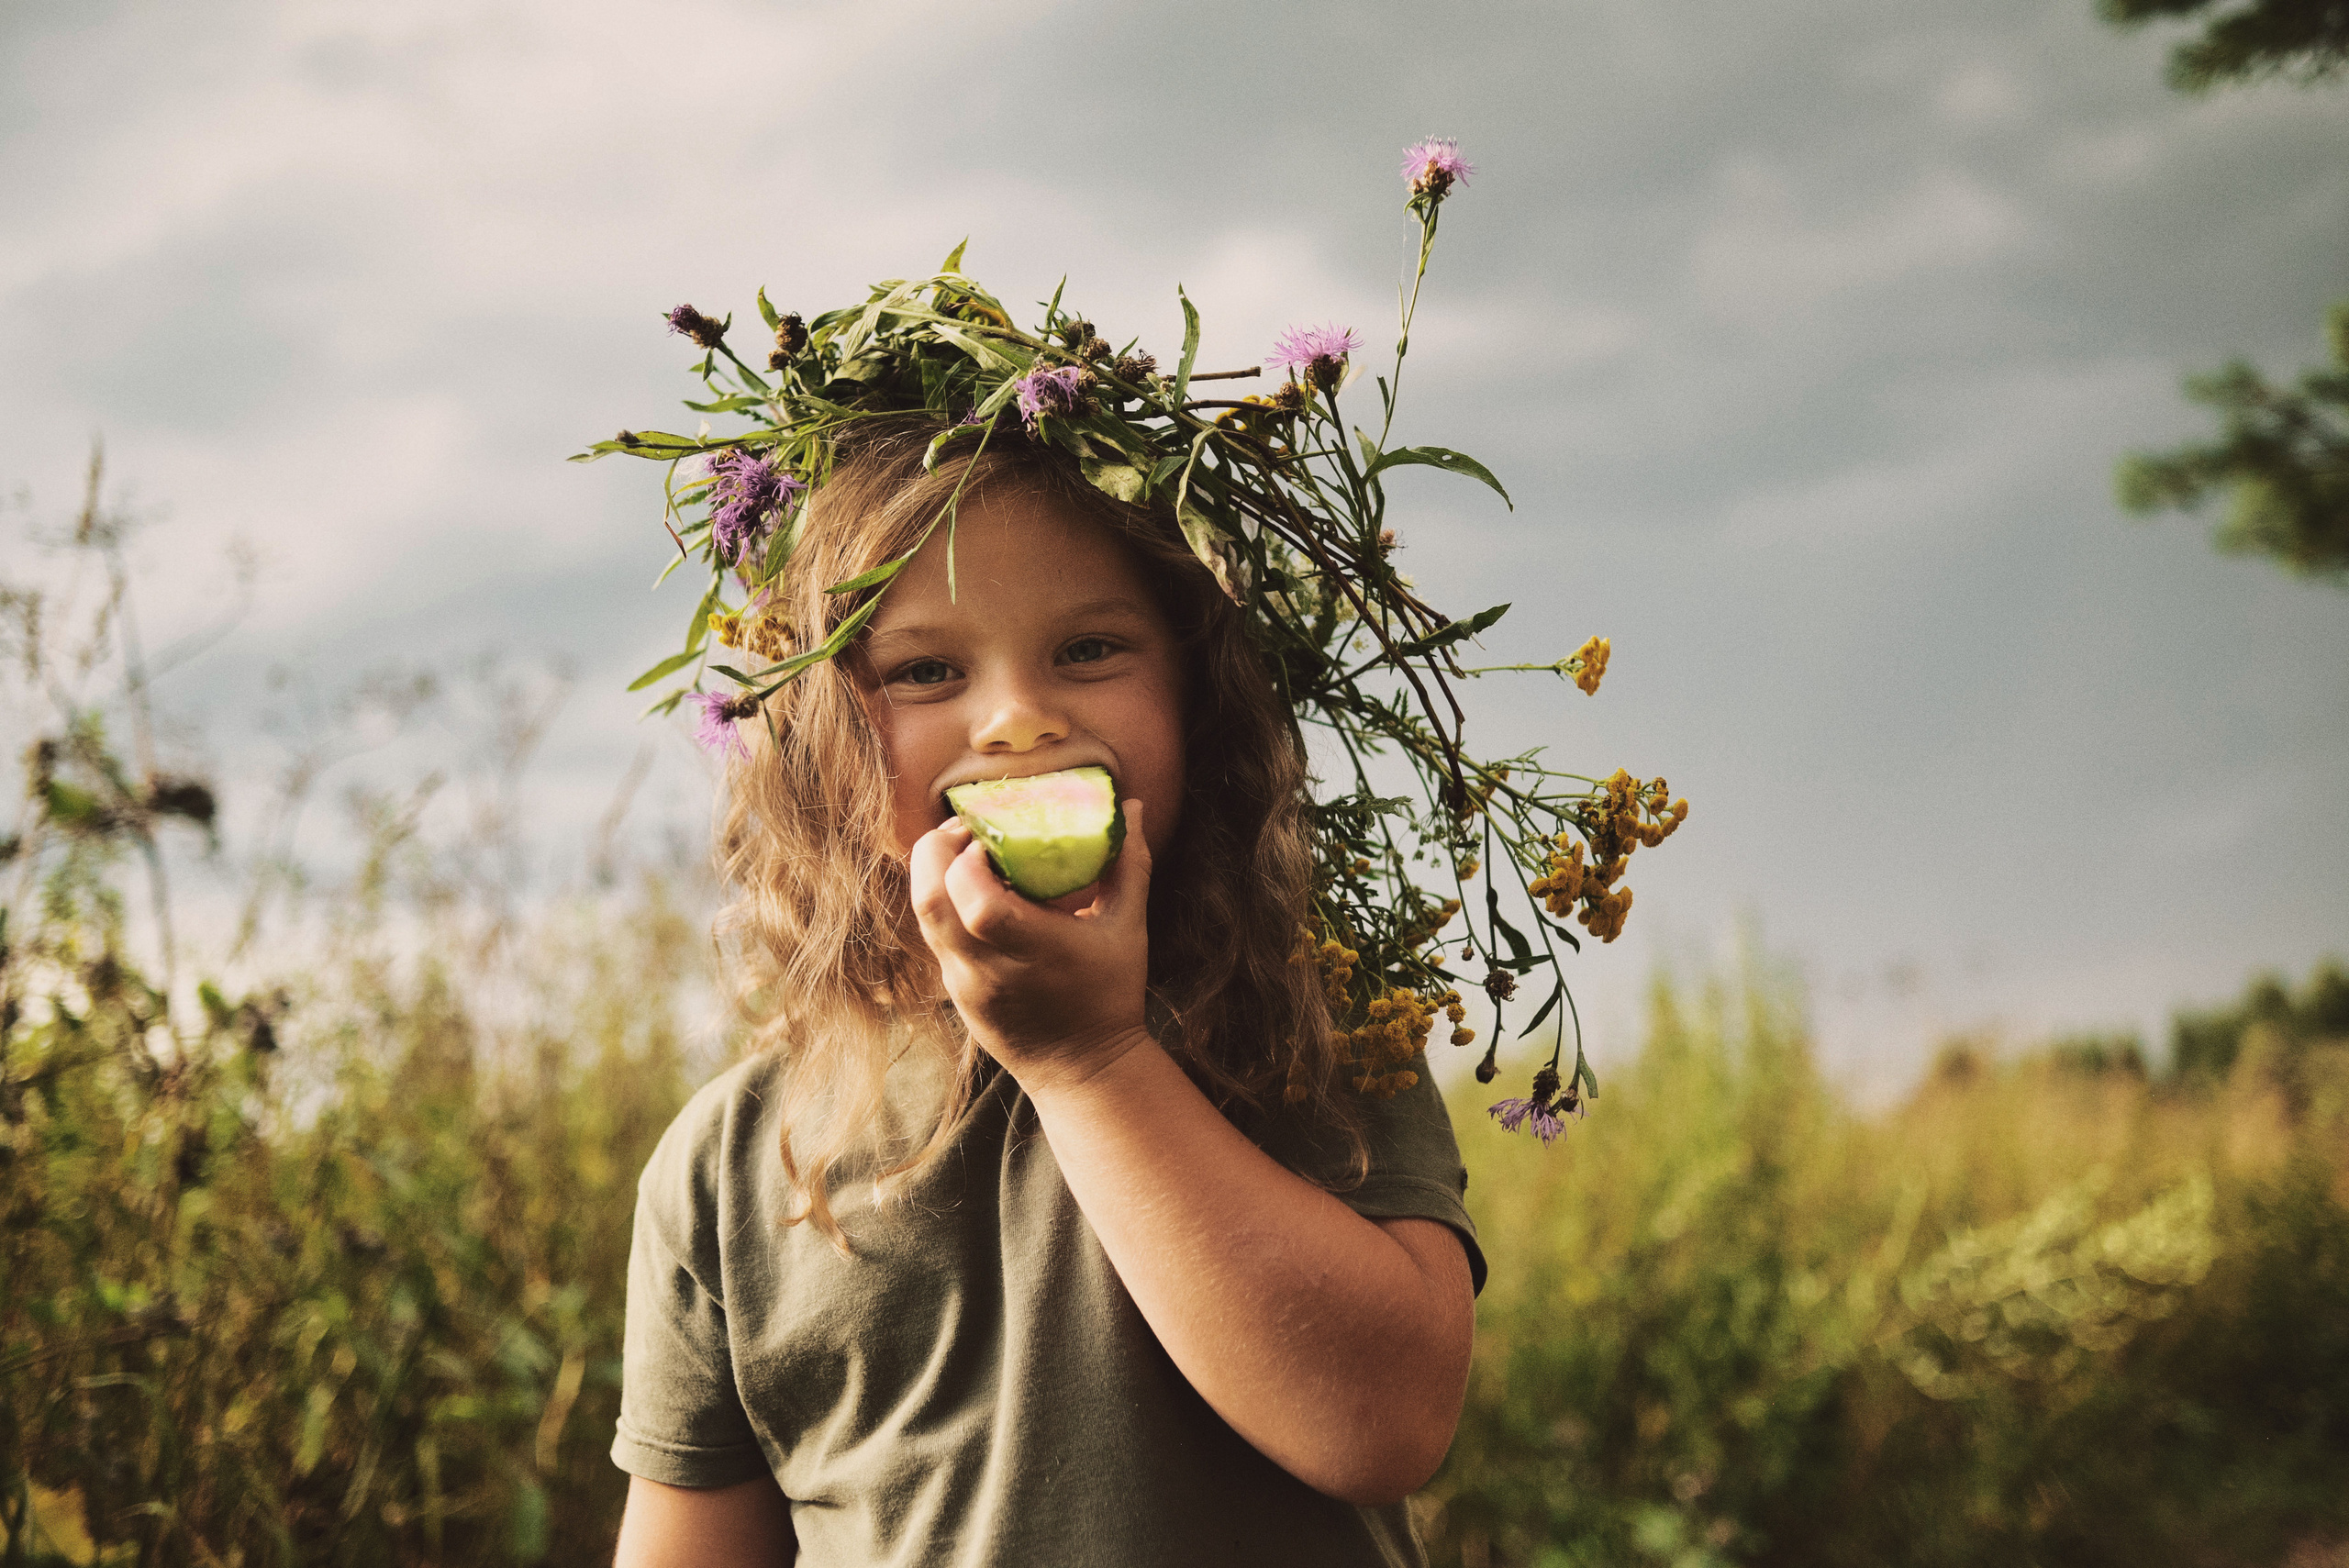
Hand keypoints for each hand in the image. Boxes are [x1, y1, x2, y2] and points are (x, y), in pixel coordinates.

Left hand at [908, 799, 1153, 1089]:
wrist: (1084, 1069)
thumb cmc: (1110, 995)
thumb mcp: (1127, 928)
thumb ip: (1128, 863)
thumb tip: (1134, 807)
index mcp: (1034, 951)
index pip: (977, 903)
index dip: (970, 858)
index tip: (993, 834)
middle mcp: (988, 970)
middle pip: (930, 902)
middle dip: (936, 851)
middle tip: (967, 830)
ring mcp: (965, 984)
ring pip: (923, 917)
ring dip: (934, 873)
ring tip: (968, 854)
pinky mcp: (954, 992)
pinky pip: (934, 935)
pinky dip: (943, 902)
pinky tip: (972, 890)